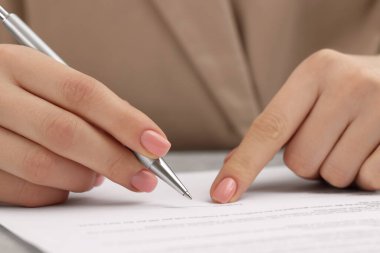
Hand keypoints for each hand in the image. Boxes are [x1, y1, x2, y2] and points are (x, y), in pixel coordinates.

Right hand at [0, 45, 170, 206]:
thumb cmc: (21, 93)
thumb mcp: (47, 84)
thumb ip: (87, 110)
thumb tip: (135, 146)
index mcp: (20, 66)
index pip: (83, 93)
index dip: (125, 121)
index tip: (157, 145)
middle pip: (66, 132)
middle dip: (114, 160)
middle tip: (144, 177)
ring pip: (43, 166)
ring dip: (84, 178)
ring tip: (97, 176)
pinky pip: (25, 191)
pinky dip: (57, 192)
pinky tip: (66, 182)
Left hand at [211, 49, 379, 202]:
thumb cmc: (349, 90)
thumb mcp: (314, 91)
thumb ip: (276, 125)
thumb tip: (232, 163)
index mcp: (315, 71)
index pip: (269, 128)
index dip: (244, 165)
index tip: (223, 192)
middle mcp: (347, 84)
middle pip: (300, 161)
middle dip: (310, 161)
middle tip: (330, 138)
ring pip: (333, 175)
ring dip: (337, 168)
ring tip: (353, 141)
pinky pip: (367, 180)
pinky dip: (365, 174)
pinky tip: (373, 148)